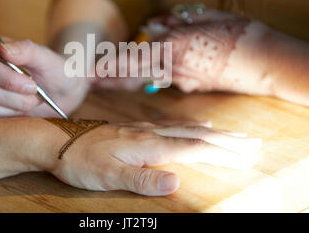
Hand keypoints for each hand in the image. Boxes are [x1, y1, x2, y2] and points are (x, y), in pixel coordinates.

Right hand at [0, 39, 88, 117]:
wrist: (64, 90)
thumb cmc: (55, 70)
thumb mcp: (47, 59)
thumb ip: (27, 50)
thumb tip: (2, 49)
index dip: (9, 80)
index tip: (33, 85)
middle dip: (18, 97)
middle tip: (36, 92)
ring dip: (15, 105)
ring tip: (32, 99)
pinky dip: (8, 114)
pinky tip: (23, 108)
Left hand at [49, 120, 261, 195]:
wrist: (57, 140)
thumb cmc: (81, 161)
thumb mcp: (108, 176)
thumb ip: (142, 179)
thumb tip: (176, 182)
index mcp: (148, 146)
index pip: (193, 148)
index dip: (222, 153)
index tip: (247, 156)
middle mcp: (150, 134)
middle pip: (196, 135)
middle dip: (226, 141)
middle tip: (252, 143)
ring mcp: (143, 130)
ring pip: (185, 129)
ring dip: (213, 133)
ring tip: (233, 136)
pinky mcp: (135, 130)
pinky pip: (171, 126)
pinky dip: (190, 128)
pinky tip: (194, 128)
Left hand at [93, 9, 270, 94]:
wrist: (267, 62)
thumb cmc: (240, 33)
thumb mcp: (208, 19)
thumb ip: (178, 24)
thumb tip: (154, 27)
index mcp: (174, 48)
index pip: (134, 58)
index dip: (110, 65)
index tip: (90, 71)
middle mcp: (174, 68)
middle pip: (135, 75)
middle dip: (111, 78)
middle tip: (89, 80)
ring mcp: (184, 80)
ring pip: (149, 78)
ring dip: (128, 79)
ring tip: (106, 80)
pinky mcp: (194, 86)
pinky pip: (168, 79)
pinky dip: (154, 77)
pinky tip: (142, 78)